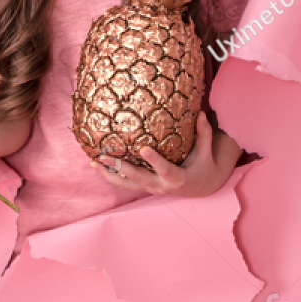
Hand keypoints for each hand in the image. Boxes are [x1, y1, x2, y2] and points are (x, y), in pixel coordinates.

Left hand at [91, 113, 231, 197]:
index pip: (164, 169)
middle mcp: (161, 186)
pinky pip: (125, 183)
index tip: (143, 149)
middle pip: (138, 178)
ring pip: (127, 184)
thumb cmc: (203, 167)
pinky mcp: (144, 187)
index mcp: (176, 178)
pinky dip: (112, 176)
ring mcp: (151, 188)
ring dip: (109, 175)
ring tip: (93, 162)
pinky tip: (98, 166)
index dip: (154, 160)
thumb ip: (204, 134)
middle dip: (120, 168)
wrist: (201, 188)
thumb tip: (202, 113)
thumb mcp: (206, 152)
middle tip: (104, 157)